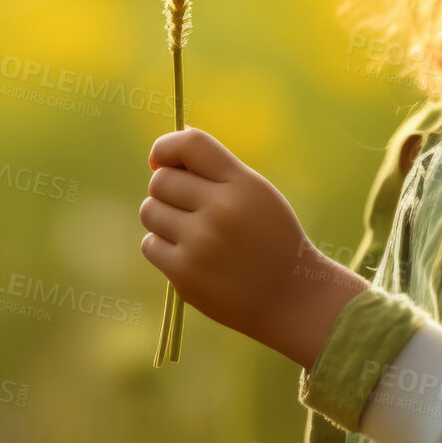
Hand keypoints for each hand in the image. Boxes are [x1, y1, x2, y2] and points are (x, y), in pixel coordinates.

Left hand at [140, 127, 370, 368]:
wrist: (291, 298)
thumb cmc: (270, 239)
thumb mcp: (256, 194)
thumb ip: (215, 170)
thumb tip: (159, 155)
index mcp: (242, 184)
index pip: (190, 144)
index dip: (166, 147)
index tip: (160, 158)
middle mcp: (221, 210)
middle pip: (160, 180)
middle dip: (167, 190)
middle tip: (187, 207)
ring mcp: (201, 244)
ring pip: (150, 212)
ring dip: (162, 218)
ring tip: (190, 231)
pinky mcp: (186, 274)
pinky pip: (150, 244)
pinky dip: (162, 247)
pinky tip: (188, 254)